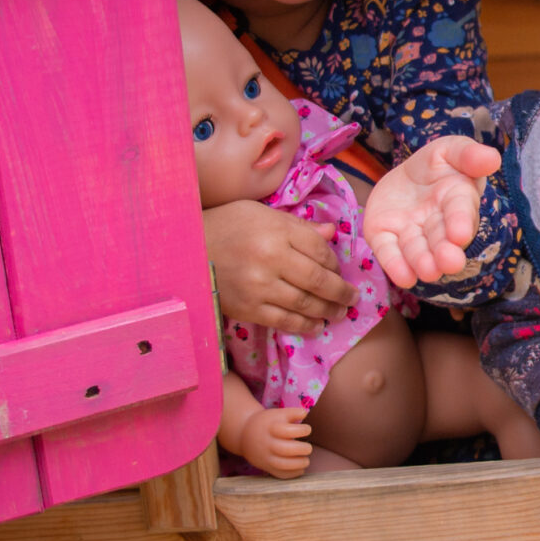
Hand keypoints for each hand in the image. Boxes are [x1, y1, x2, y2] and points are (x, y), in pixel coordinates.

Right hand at [203, 198, 353, 333]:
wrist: (187, 251)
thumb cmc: (228, 226)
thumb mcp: (263, 214)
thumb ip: (299, 226)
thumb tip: (331, 233)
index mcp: (277, 231)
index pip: (320, 250)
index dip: (335, 263)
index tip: (340, 271)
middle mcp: (271, 260)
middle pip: (318, 280)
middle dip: (341, 292)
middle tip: (352, 299)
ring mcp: (259, 287)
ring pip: (304, 304)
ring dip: (327, 311)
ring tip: (339, 314)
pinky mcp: (248, 308)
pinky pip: (283, 320)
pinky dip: (304, 325)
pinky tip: (315, 326)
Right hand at [233, 404, 314, 478]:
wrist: (245, 434)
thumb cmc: (268, 423)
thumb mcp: (277, 414)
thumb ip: (291, 413)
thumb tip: (304, 413)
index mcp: (271, 427)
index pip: (287, 430)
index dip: (302, 430)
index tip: (307, 429)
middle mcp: (267, 443)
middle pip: (285, 449)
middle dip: (302, 449)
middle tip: (308, 448)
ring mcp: (266, 456)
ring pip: (282, 464)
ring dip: (298, 464)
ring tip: (305, 460)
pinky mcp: (266, 467)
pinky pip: (280, 474)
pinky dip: (292, 474)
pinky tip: (300, 469)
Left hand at [366, 136, 498, 288]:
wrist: (405, 178)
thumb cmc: (436, 165)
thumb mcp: (451, 150)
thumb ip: (469, 154)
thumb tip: (493, 158)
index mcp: (457, 200)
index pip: (459, 211)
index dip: (460, 222)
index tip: (460, 234)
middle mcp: (436, 223)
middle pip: (440, 238)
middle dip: (445, 251)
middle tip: (449, 263)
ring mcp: (410, 233)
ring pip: (417, 250)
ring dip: (422, 262)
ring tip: (429, 272)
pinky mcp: (384, 237)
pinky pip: (388, 252)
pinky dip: (395, 265)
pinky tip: (403, 277)